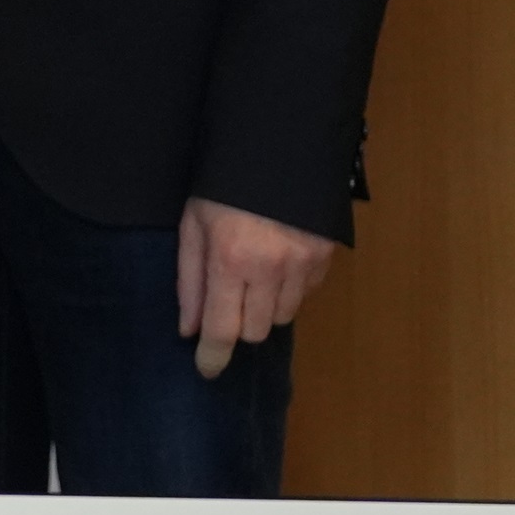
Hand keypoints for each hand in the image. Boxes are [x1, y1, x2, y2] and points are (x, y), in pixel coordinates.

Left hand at [177, 195, 337, 377]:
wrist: (279, 143)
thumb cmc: (224, 182)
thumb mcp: (193, 223)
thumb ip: (190, 279)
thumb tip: (189, 329)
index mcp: (230, 259)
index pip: (223, 329)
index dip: (213, 356)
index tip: (206, 370)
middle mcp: (270, 269)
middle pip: (256, 330)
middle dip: (238, 324)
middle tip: (227, 301)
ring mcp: (303, 264)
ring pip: (283, 316)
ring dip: (264, 308)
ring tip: (252, 275)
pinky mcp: (325, 257)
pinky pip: (306, 294)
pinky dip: (289, 290)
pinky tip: (276, 264)